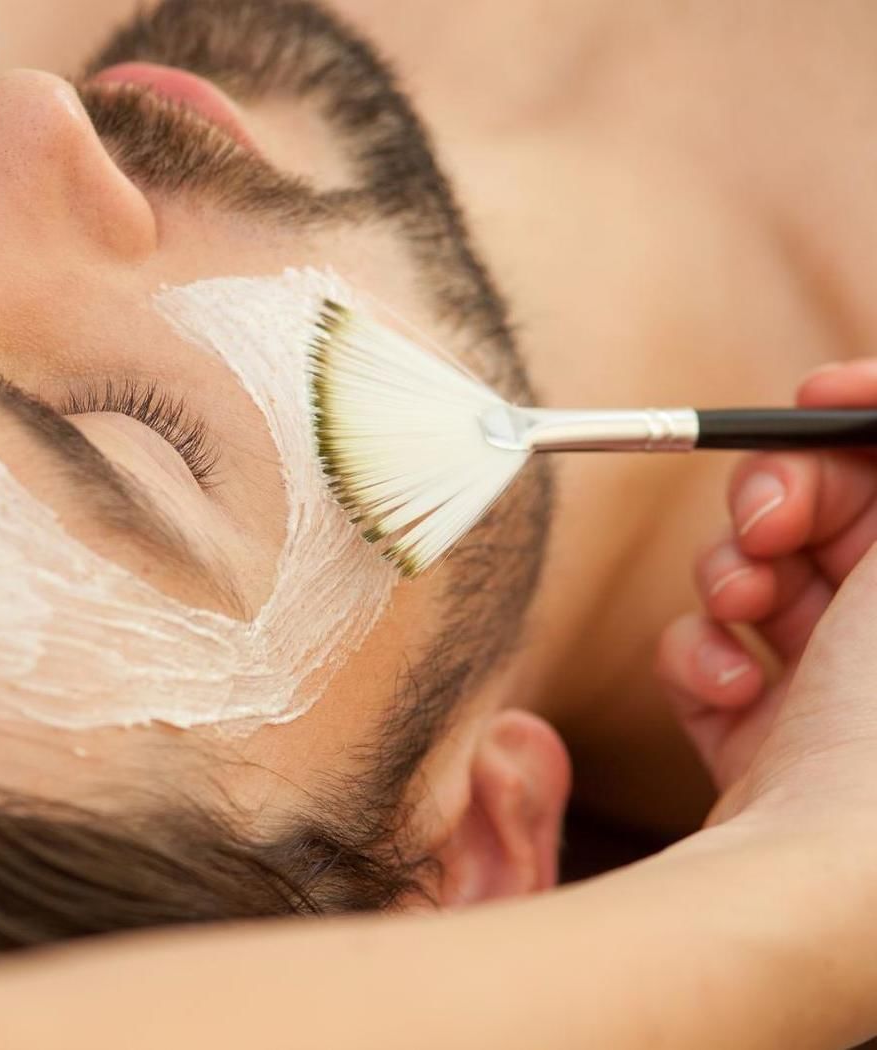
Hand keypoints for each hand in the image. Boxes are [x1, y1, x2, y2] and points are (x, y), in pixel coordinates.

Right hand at [657, 360, 876, 824]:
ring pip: (760, 580)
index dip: (860, 419)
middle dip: (781, 499)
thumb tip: (874, 403)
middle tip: (766, 518)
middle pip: (831, 515)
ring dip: (732, 579)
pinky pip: (713, 658)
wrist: (823, 884)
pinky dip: (705, 658)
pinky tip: (731, 688)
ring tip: (742, 606)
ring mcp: (839, 697)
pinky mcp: (764, 743)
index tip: (815, 394)